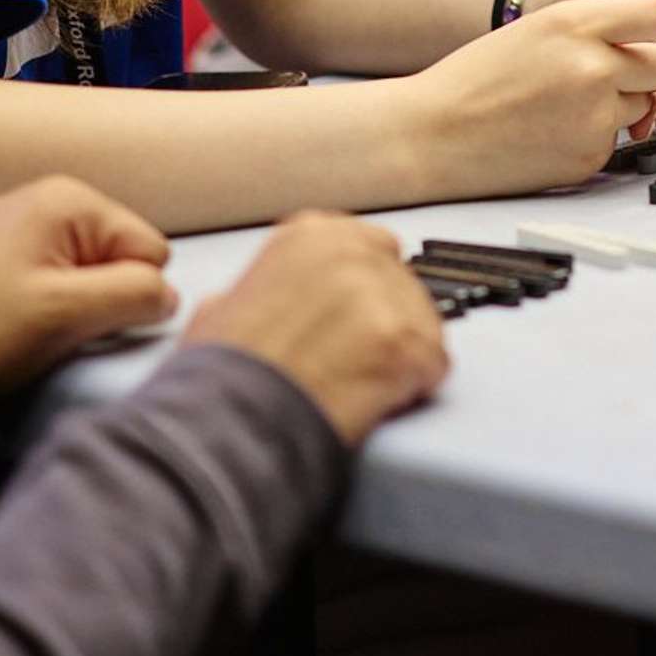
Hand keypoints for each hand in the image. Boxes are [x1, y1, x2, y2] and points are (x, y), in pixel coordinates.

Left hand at [0, 174, 182, 398]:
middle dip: (95, 296)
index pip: (149, 250)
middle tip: (53, 327)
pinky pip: (33, 276)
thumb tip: (165, 295)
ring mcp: (2, 223)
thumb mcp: (70, 315)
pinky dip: (28, 302)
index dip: (128, 293)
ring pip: (74, 271)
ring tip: (23, 329)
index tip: (84, 318)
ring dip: (63, 304)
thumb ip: (135, 295)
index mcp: (68, 200)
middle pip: (112, 257)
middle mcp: (38, 196)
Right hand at [179, 211, 449, 446]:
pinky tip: (381, 399)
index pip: (367, 249)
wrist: (230, 420)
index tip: (354, 318)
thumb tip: (264, 302)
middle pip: (400, 282)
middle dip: (385, 319)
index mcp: (310, 235)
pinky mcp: (408, 344)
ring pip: (423, 321)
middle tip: (360, 357)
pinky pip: (434, 364)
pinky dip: (414, 387)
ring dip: (402, 354)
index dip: (362, 291)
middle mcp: (354, 252)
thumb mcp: (223, 307)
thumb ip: (263, 288)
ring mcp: (384, 296)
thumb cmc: (221, 374)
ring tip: (362, 384)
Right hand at [402, 0, 655, 194]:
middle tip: (600, 75)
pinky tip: (551, 133)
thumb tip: (655, 40)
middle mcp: (593, 64)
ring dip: (619, 103)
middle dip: (648, 69)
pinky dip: (594, 136)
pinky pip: (617, 138)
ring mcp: (594, 112)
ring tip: (560, 106)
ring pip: (642, 102)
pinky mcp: (591, 154)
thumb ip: (596, 29)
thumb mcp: (538, 31)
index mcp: (575, 22)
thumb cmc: (479, 80)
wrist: (431, 134)